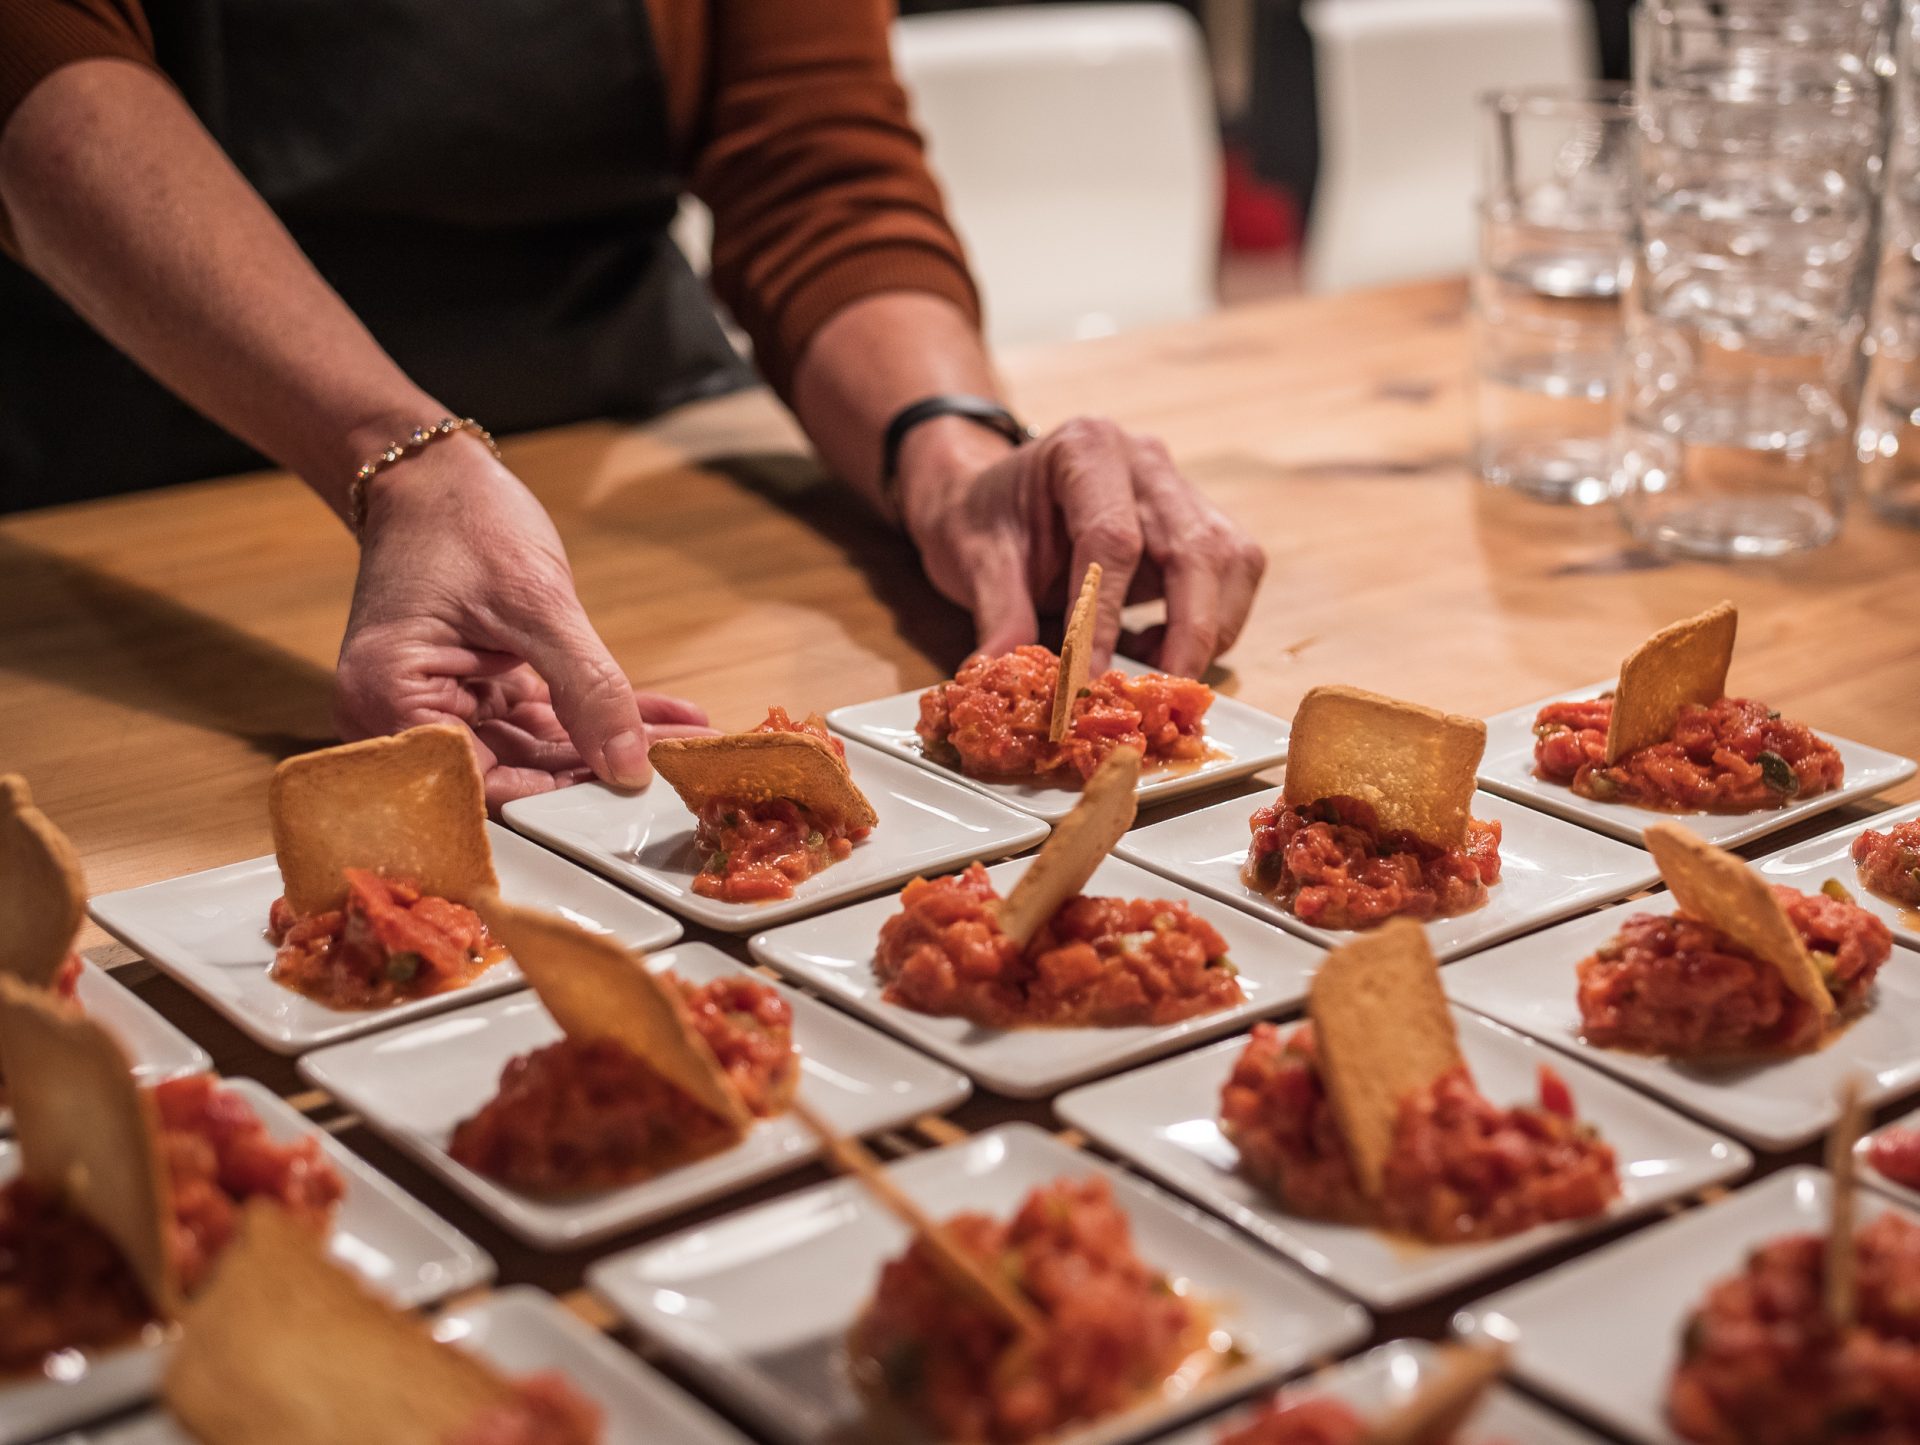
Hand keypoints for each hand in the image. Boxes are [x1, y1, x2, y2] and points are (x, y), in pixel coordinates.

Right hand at [334, 439, 712, 808]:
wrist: (433, 473)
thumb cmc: (461, 520)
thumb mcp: (535, 603)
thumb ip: (584, 688)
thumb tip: (628, 767)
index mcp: (389, 701)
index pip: (478, 784)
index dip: (555, 794)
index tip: (627, 792)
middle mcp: (406, 717)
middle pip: (512, 772)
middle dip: (598, 769)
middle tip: (676, 769)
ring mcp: (444, 705)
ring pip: (537, 749)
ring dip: (609, 743)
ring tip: (683, 743)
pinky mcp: (476, 691)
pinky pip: (541, 718)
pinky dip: (597, 715)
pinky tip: (660, 719)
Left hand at [898, 416, 1266, 676]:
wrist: (997, 495)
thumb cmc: (986, 518)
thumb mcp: (974, 558)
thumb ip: (997, 612)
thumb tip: (996, 671)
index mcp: (1087, 449)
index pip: (1114, 539)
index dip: (1107, 616)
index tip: (1092, 679)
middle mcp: (1146, 461)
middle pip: (1197, 548)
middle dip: (1188, 632)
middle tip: (1159, 697)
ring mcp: (1182, 489)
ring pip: (1232, 562)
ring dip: (1209, 631)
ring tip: (1156, 672)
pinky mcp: (1201, 524)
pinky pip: (1232, 577)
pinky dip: (1209, 624)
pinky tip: (1156, 647)